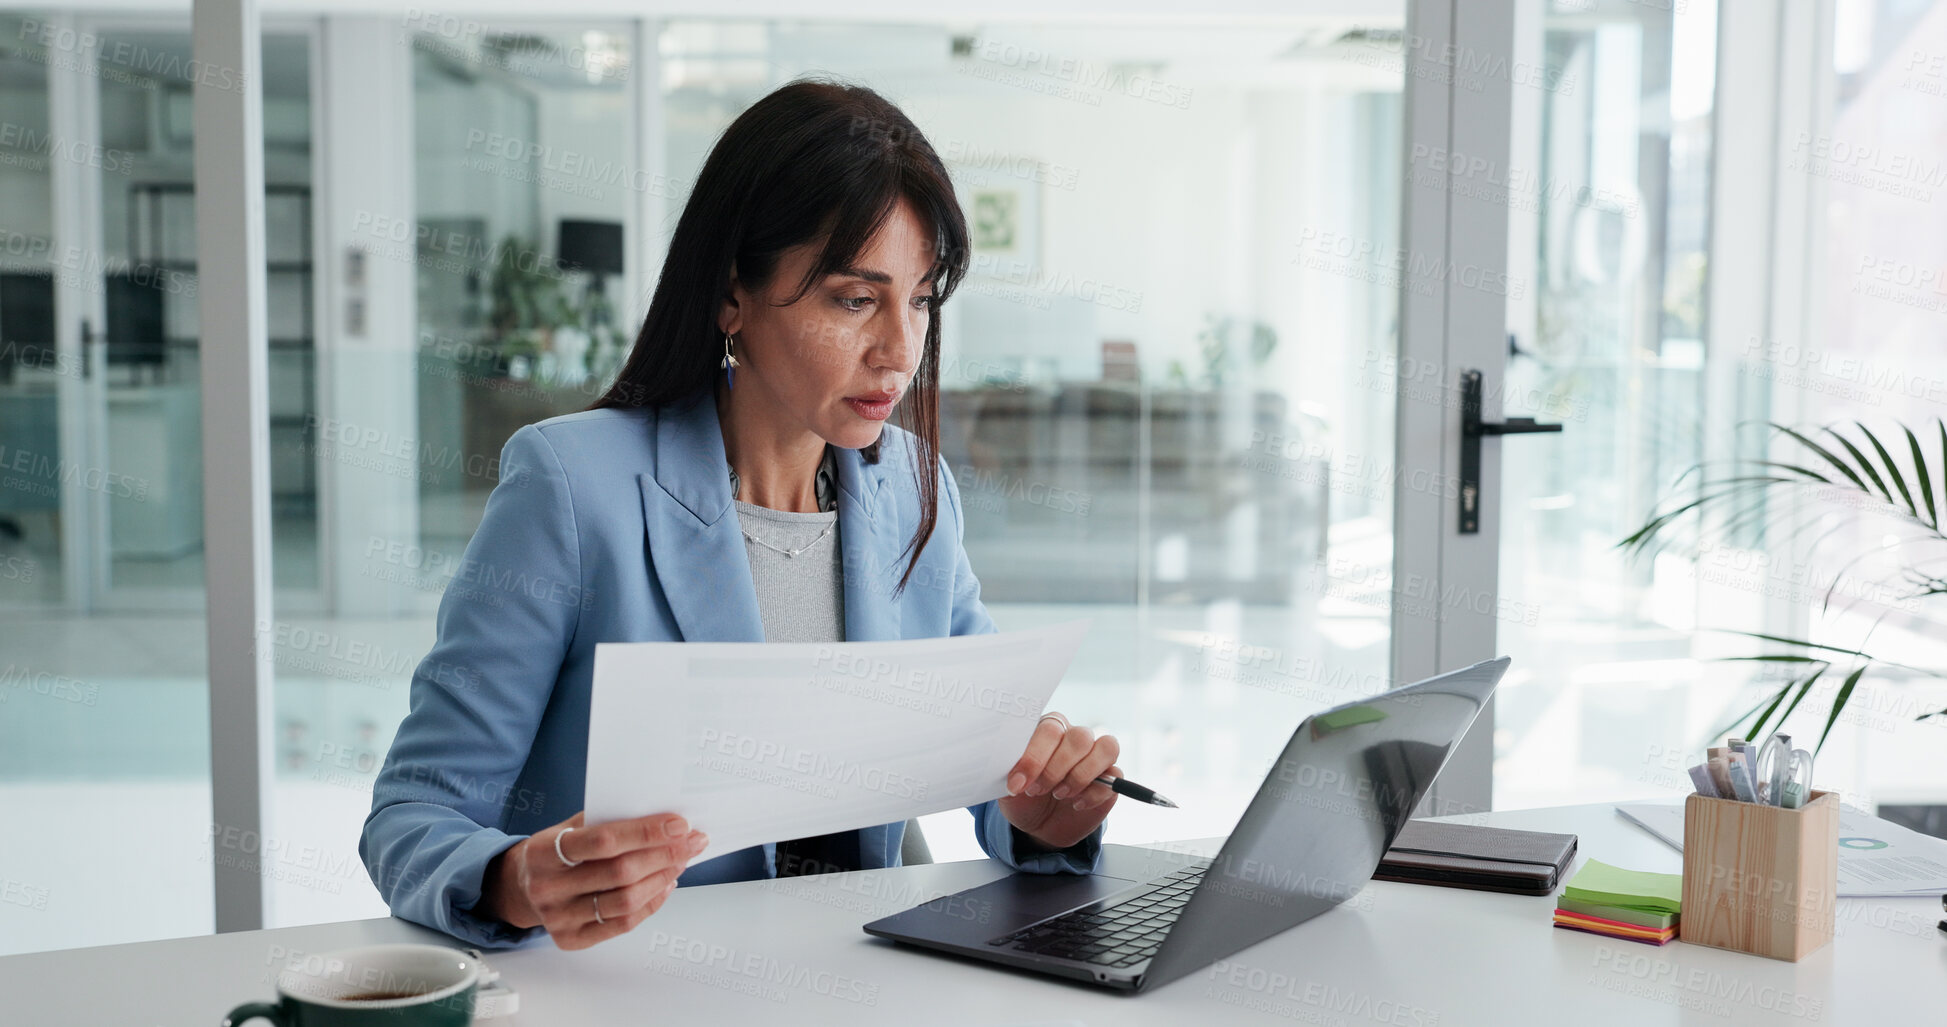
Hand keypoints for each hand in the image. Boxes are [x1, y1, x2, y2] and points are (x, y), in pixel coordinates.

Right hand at [480, 811, 707, 949]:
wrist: (520, 886)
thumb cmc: (554, 850)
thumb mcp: (568, 827)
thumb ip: (606, 821)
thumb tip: (661, 819)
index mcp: (544, 852)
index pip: (603, 841)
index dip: (645, 833)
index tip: (679, 825)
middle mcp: (547, 888)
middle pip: (620, 873)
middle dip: (664, 855)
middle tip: (692, 842)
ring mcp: (557, 918)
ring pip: (625, 901)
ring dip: (663, 879)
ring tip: (681, 861)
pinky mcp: (571, 939)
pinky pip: (623, 924)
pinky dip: (651, 903)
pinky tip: (665, 884)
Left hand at [998, 712, 1118, 850]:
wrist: (1039, 825)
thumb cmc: (1023, 797)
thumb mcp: (1008, 787)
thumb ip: (1011, 772)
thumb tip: (1015, 769)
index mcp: (1047, 731)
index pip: (1050, 729)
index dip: (1035, 757)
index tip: (1019, 783)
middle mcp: (1074, 738)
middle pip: (1080, 737)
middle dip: (1057, 768)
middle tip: (1038, 790)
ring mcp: (1095, 757)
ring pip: (1106, 747)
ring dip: (1081, 775)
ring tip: (1060, 794)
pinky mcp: (1111, 779)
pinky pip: (1115, 776)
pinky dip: (1095, 793)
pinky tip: (1076, 804)